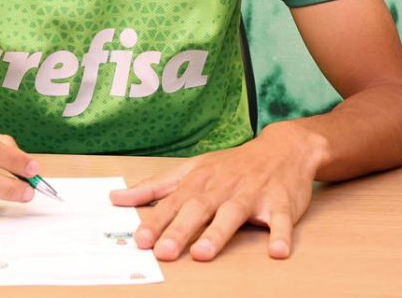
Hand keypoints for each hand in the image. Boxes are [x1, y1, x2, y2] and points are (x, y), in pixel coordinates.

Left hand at [110, 124, 326, 261]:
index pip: (173, 203)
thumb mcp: (192, 170)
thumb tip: (117, 199)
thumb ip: (155, 187)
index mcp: (200, 181)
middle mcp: (224, 187)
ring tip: (204, 253)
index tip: (140, 240)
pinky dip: (280, 234)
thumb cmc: (232, 165)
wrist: (284, 147)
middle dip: (180, 230)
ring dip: (219, 232)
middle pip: (199, 208)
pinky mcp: (281, 203)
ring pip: (234, 213)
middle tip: (164, 252)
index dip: (156, 221)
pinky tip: (277, 251)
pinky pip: (281, 220)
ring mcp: (253, 194)